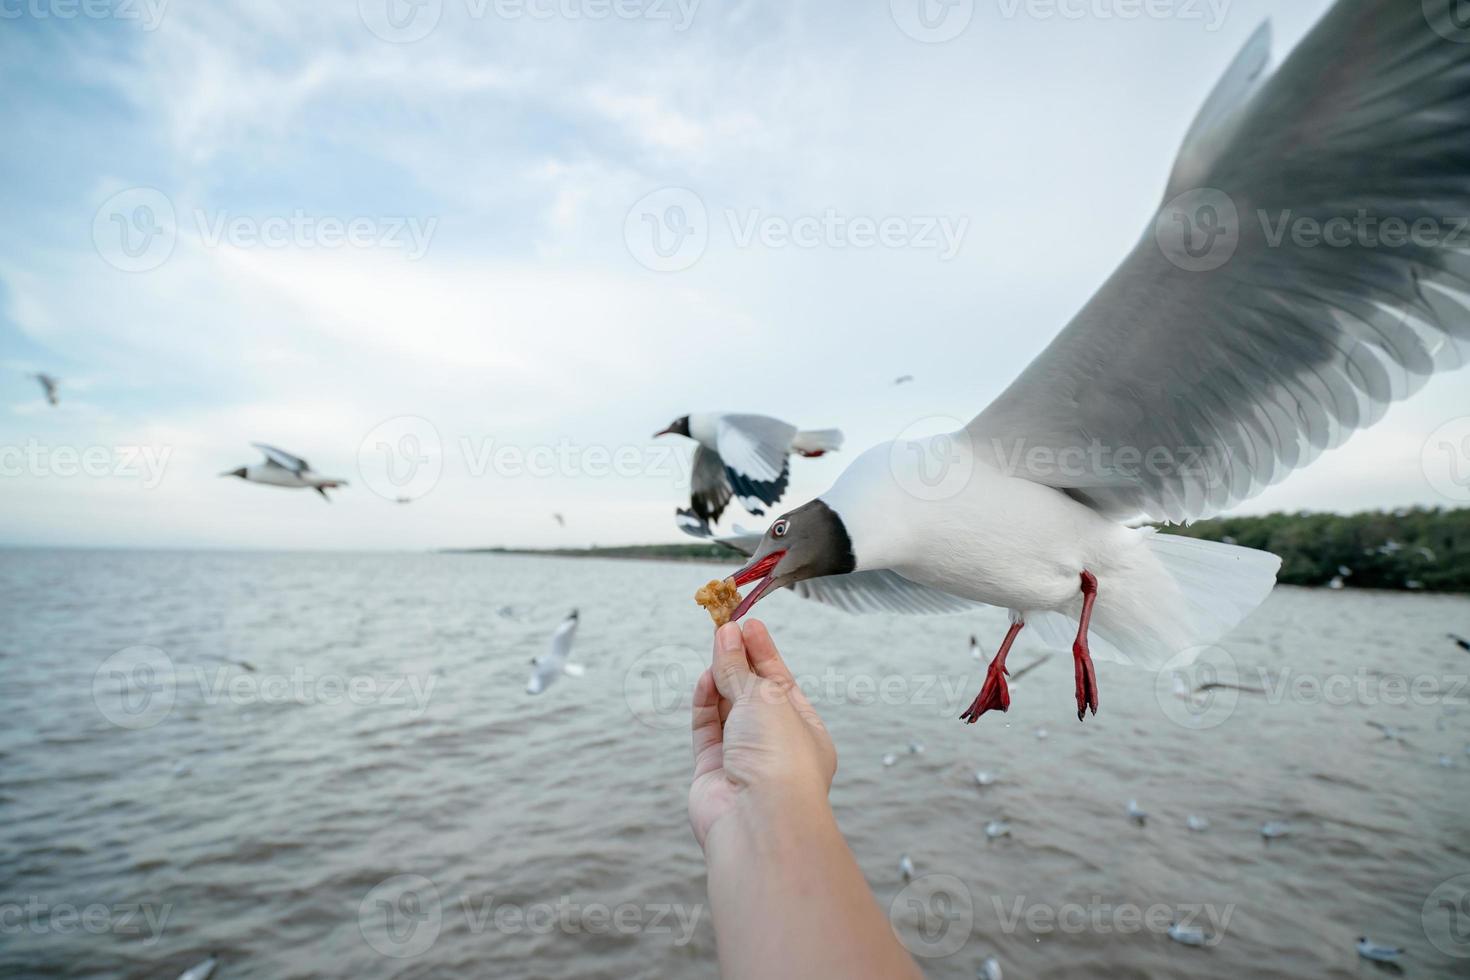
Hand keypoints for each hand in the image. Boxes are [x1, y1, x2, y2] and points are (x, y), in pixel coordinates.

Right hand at [688, 619, 835, 849]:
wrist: (759, 821)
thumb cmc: (779, 758)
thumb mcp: (764, 699)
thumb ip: (739, 668)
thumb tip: (725, 636)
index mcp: (804, 731)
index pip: (781, 682)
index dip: (763, 652)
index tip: (747, 623)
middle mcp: (775, 746)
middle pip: (752, 695)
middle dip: (738, 661)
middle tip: (724, 627)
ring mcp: (742, 760)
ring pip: (727, 710)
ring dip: (720, 677)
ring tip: (713, 644)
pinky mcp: (711, 772)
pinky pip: (706, 729)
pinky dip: (704, 703)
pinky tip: (704, 678)